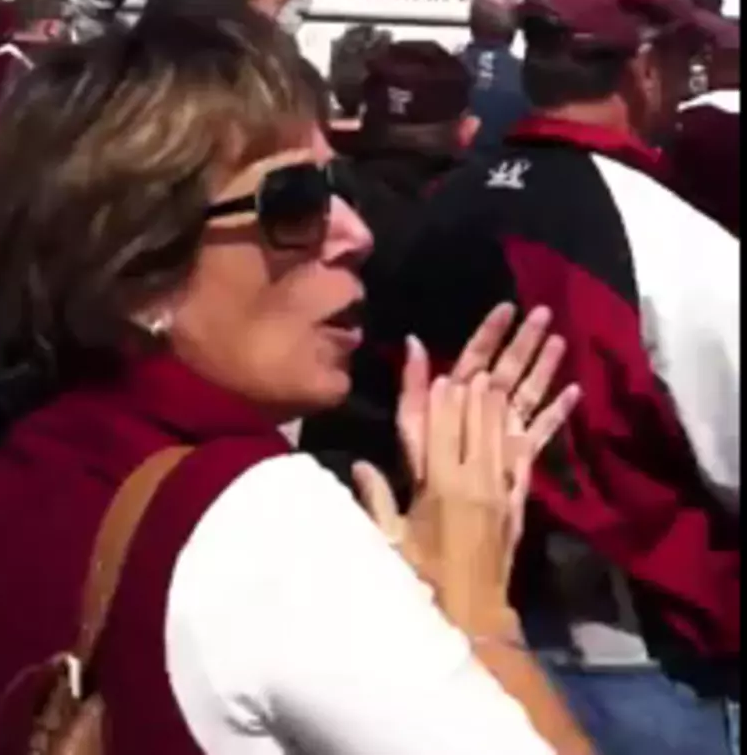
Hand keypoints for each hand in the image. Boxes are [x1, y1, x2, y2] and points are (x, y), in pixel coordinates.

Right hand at [354, 306, 580, 625]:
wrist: (473, 614)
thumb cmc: (424, 578)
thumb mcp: (391, 543)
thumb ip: (376, 501)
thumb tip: (359, 465)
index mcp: (440, 486)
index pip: (442, 427)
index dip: (446, 393)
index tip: (455, 362)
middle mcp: (477, 476)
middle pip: (484, 410)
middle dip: (496, 361)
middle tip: (514, 317)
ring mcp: (503, 483)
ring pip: (514, 417)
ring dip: (530, 373)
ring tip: (548, 336)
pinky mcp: (520, 493)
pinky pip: (537, 449)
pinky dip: (554, 417)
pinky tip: (571, 390)